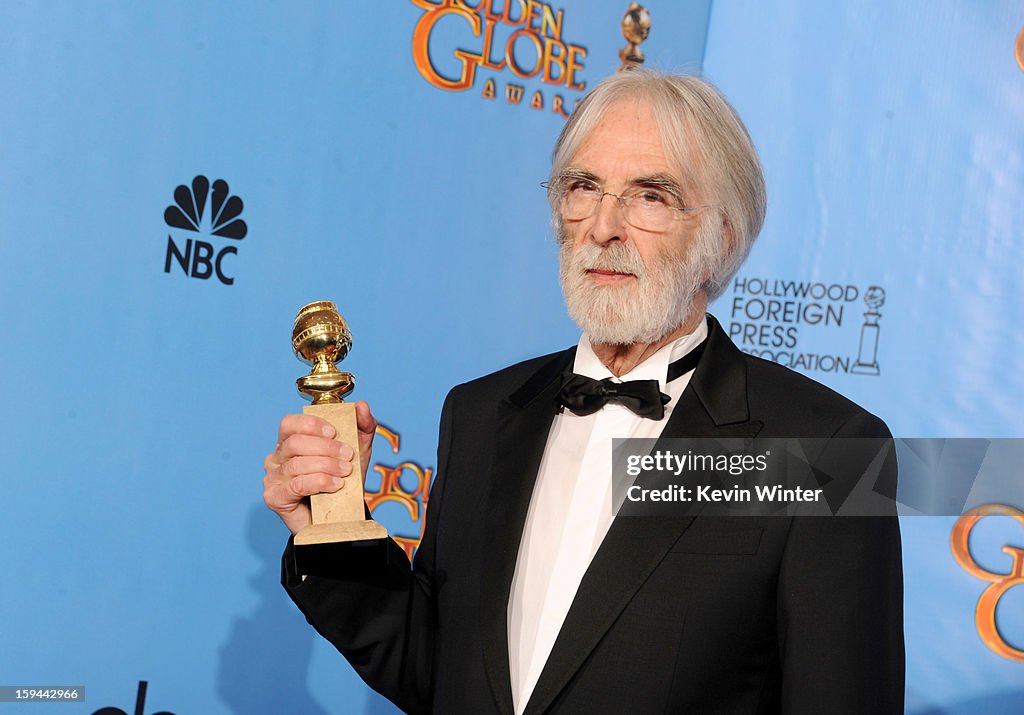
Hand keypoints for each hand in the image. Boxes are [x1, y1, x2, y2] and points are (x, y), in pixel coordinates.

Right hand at [263, 401, 376, 534]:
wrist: (340, 518)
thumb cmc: (344, 481)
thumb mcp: (359, 450)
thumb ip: (363, 426)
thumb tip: (363, 405)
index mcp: (290, 442)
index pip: (289, 424)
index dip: (311, 424)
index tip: (334, 432)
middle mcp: (277, 458)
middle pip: (294, 443)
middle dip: (325, 448)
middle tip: (347, 456)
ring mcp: (273, 478)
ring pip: (296, 464)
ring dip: (326, 466)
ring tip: (345, 472)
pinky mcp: (274, 497)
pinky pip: (295, 484)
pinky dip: (318, 481)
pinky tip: (335, 484)